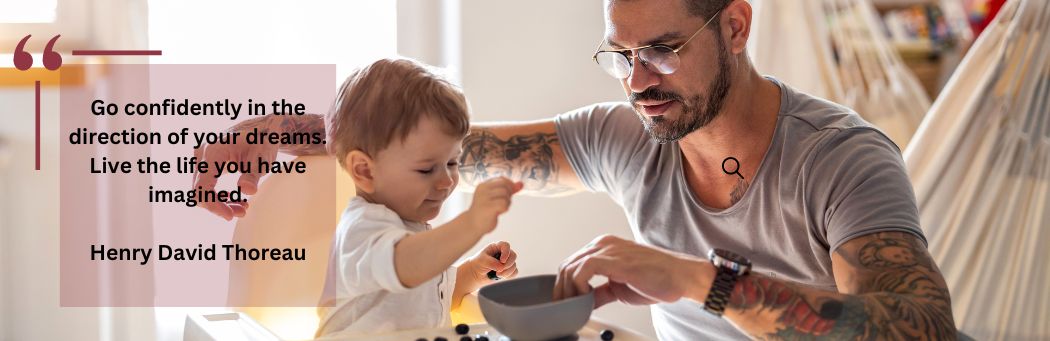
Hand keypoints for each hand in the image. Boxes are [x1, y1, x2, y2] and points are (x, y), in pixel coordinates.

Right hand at [192, 117, 278, 220]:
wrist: (263, 128)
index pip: (202, 187)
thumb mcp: (262, 160)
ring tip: (242, 207)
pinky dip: (217, 194)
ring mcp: (201, 156)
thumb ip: (253, 175)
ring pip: (201, 189)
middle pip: (199, 191)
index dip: (213, 206)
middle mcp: (201, 153)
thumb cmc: (264, 142)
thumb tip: (246, 190)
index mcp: (212, 151)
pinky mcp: (204, 161)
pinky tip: (234, 198)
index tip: (231, 216)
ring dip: (219, 202)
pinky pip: (205, 183)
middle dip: (219, 206)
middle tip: (243, 211)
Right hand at [465, 177, 522, 232]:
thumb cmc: (484, 211)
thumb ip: (508, 190)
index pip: (502, 179)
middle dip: (509, 194)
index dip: (510, 186)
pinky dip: (505, 208)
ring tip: (500, 208)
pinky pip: (504, 204)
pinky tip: (498, 212)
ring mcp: (484, 198)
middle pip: (505, 186)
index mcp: (483, 186)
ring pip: (505, 195)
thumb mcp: (495, 198)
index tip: (509, 194)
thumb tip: (521, 184)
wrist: (472, 225)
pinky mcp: (488, 207)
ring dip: (507, 202)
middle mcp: (483, 190)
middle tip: (504, 203)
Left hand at [466, 241, 518, 284]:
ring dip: (507, 272)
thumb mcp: (482, 261)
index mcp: (497, 247)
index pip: (506, 245)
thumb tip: (502, 267)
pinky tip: (502, 277)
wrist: (476, 274)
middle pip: (513, 256)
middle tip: (499, 271)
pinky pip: (514, 272)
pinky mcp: (508, 270)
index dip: (506, 252)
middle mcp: (503, 253)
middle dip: (508, 264)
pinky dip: (509, 275)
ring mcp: (506, 261)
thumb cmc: (478, 264)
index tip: (502, 261)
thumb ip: (492, 262)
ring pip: (514, 265)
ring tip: (497, 275)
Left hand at [553, 235, 714, 308]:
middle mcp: (603, 244)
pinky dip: (579, 287)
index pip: (573, 264)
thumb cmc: (658, 279)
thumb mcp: (620, 287)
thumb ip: (601, 292)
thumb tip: (586, 302)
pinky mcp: (614, 259)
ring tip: (576, 307)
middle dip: (562, 290)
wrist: (681, 277)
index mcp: (605, 247)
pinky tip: (587, 299)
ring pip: (571, 267)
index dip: (565, 286)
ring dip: (569, 291)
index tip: (566, 303)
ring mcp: (608, 249)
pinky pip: (583, 270)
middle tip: (566, 308)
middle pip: (567, 265)